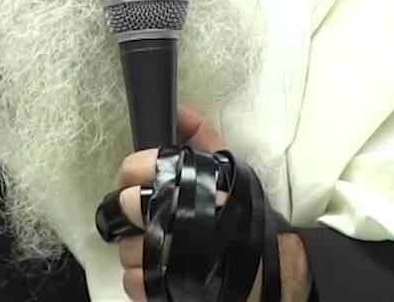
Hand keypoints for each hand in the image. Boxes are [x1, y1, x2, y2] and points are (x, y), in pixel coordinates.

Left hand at [110, 106, 309, 300]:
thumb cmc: (244, 216)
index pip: (136, 166)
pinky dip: (143, 278)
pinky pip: (133, 280)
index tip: (137, 181)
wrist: (268, 269)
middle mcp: (175, 214)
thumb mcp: (228, 168)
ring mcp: (167, 255)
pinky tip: (162, 271)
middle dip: (133, 212)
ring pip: (126, 248)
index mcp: (188, 180)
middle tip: (151, 217)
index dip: (131, 172)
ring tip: (163, 248)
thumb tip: (181, 110)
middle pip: (125, 205)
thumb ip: (202, 138)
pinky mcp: (163, 287)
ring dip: (139, 248)